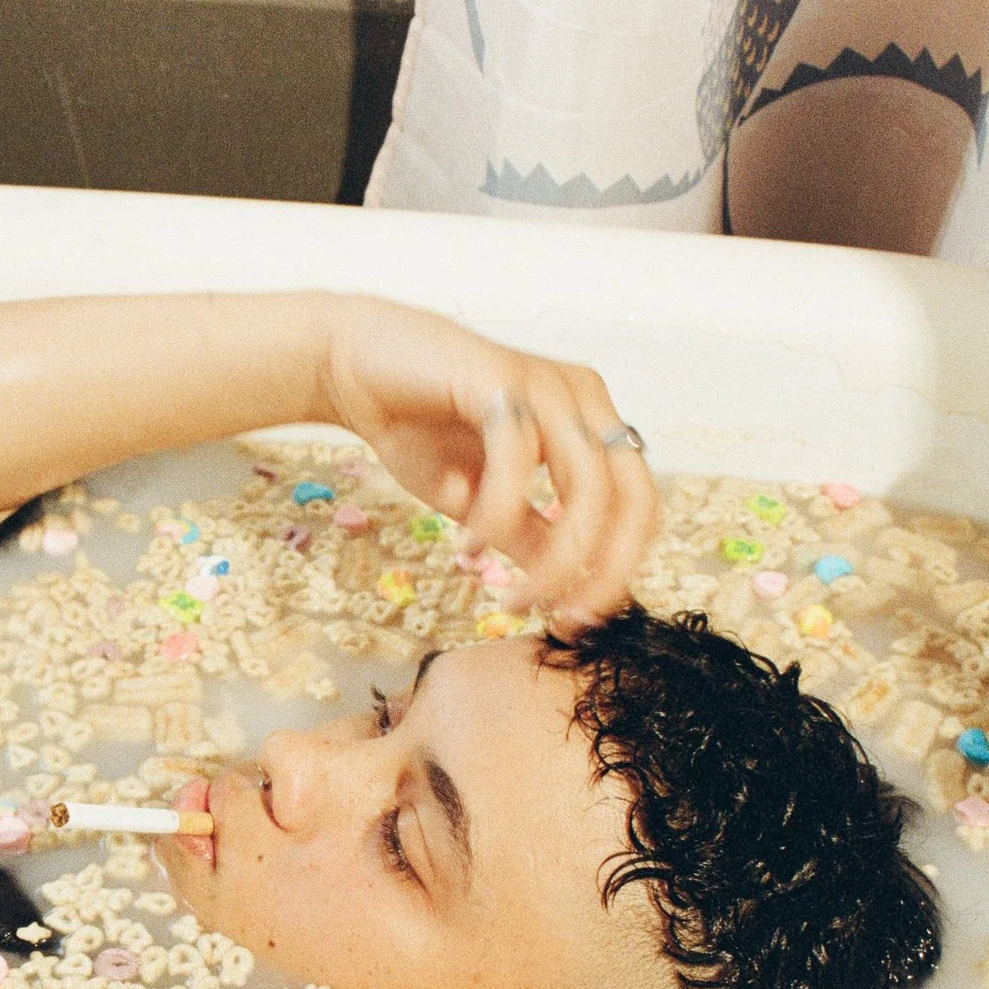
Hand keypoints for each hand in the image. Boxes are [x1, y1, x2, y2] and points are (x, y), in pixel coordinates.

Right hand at [319, 295, 657, 630]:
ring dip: (553, 560)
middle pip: (631, 498)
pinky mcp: (501, 377)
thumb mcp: (483, 503)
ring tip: (510, 599)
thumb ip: (529, 536)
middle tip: (561, 619)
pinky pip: (519, 459)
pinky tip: (468, 544)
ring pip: (586, 486)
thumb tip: (568, 590)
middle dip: (603, 572)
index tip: (577, 619)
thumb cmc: (417, 428)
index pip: (637, 506)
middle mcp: (583, 398)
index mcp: (590, 423)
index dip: (618, 570)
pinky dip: (498, 515)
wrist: (351, 370)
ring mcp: (547, 384)